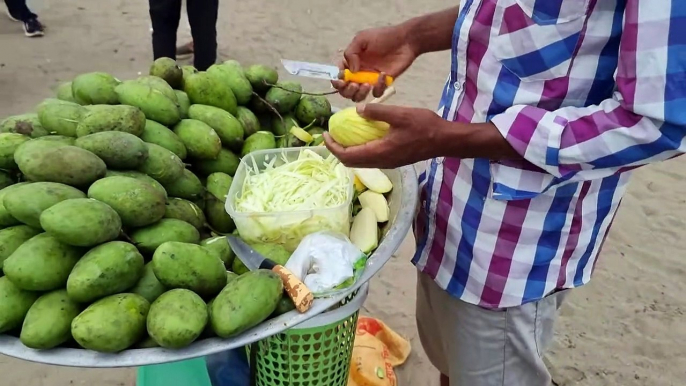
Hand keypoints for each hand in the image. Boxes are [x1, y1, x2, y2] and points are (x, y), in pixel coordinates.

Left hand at [324, 103, 445, 167]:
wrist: (444, 140)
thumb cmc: (424, 126)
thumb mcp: (399, 114)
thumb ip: (377, 111)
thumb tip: (358, 110)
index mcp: (379, 152)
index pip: (348, 156)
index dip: (333, 147)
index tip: (325, 135)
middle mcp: (381, 162)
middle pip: (351, 162)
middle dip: (338, 150)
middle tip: (331, 135)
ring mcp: (388, 162)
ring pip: (361, 162)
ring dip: (349, 151)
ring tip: (343, 135)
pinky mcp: (393, 160)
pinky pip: (370, 159)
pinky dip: (360, 150)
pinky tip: (362, 136)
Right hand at [333, 25, 418, 101]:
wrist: (405, 41)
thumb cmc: (382, 37)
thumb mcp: (362, 39)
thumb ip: (351, 52)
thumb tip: (351, 71)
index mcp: (351, 62)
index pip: (339, 76)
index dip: (337, 81)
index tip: (341, 80)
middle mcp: (358, 73)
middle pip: (346, 90)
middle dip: (347, 91)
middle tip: (355, 85)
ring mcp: (370, 80)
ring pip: (358, 96)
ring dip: (359, 94)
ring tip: (367, 84)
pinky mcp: (382, 84)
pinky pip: (376, 93)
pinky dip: (378, 87)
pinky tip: (383, 74)